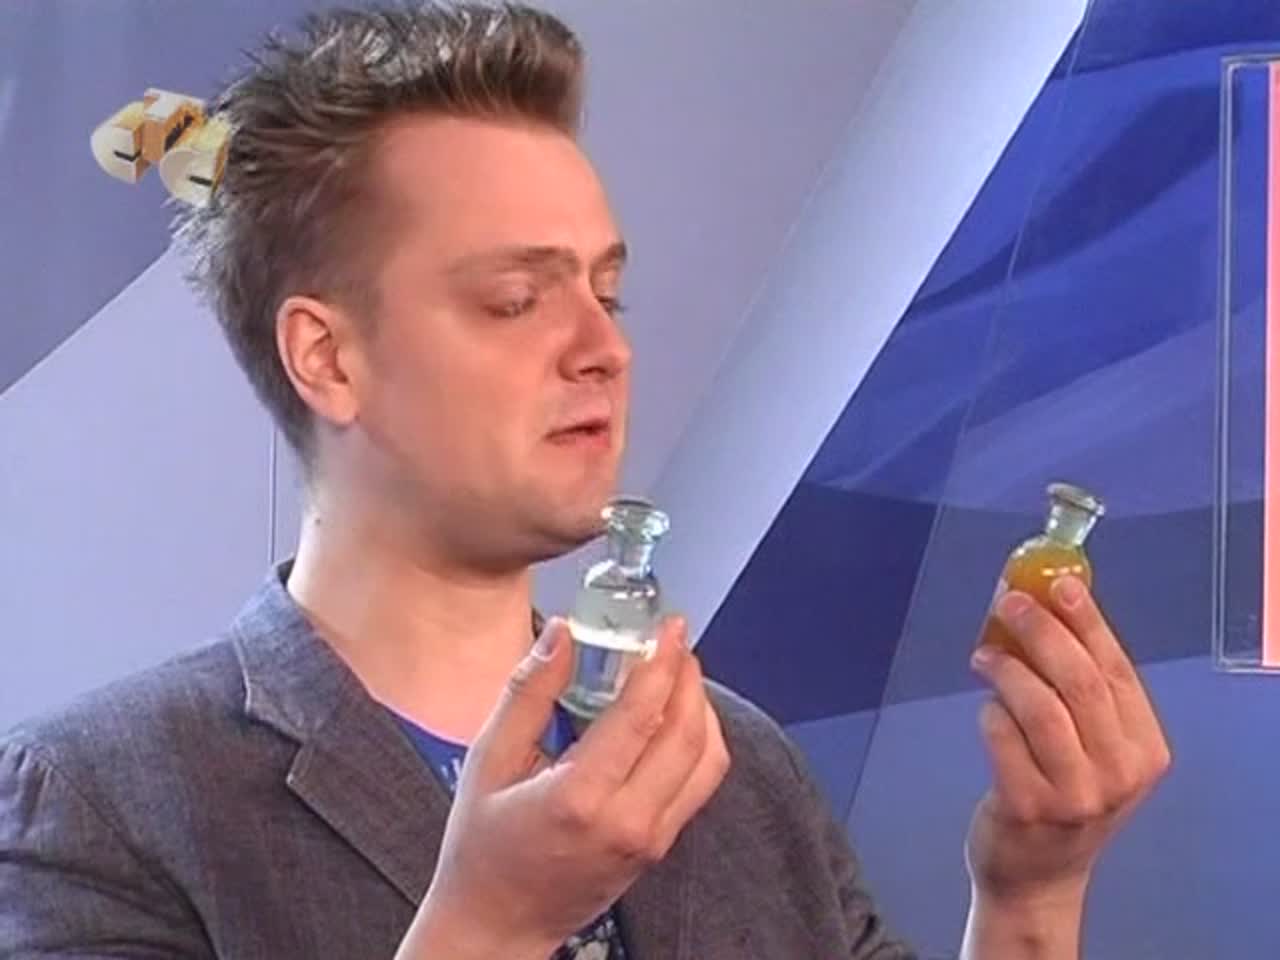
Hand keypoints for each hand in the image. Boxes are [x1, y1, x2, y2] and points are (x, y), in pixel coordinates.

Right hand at [402, 615, 730, 959]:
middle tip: (674, 642)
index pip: (642, 717)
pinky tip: (675, 716)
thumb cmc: (482, 847)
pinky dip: (699, 741)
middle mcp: (627, 821)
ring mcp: (650, 839)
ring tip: (677, 673)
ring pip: (707, 760)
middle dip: (689, 677)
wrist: (495, 926)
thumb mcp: (489, 761)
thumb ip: (527, 693)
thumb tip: (560, 633)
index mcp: (579, 798)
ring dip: (701, 708)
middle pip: (688, 734)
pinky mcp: (659, 848)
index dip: (662, 662)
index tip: (670, 626)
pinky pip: (699, 784)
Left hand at [966, 576, 1170, 913]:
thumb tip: (1044, 603)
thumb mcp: (1091, 745)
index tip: (1058, 583)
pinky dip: (989, 714)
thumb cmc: (1062, 790)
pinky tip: (986, 712)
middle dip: (1042, 632)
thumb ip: (1077, 686)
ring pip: (1039, 707)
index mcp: (1144, 748)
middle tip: (1010, 603)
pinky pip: (1001, 737)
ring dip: (1007, 669)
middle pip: (1079, 682)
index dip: (1087, 621)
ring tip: (984, 655)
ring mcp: (1075, 794)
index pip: (1117, 669)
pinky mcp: (1027, 807)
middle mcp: (1119, 773)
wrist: (1037, 874)